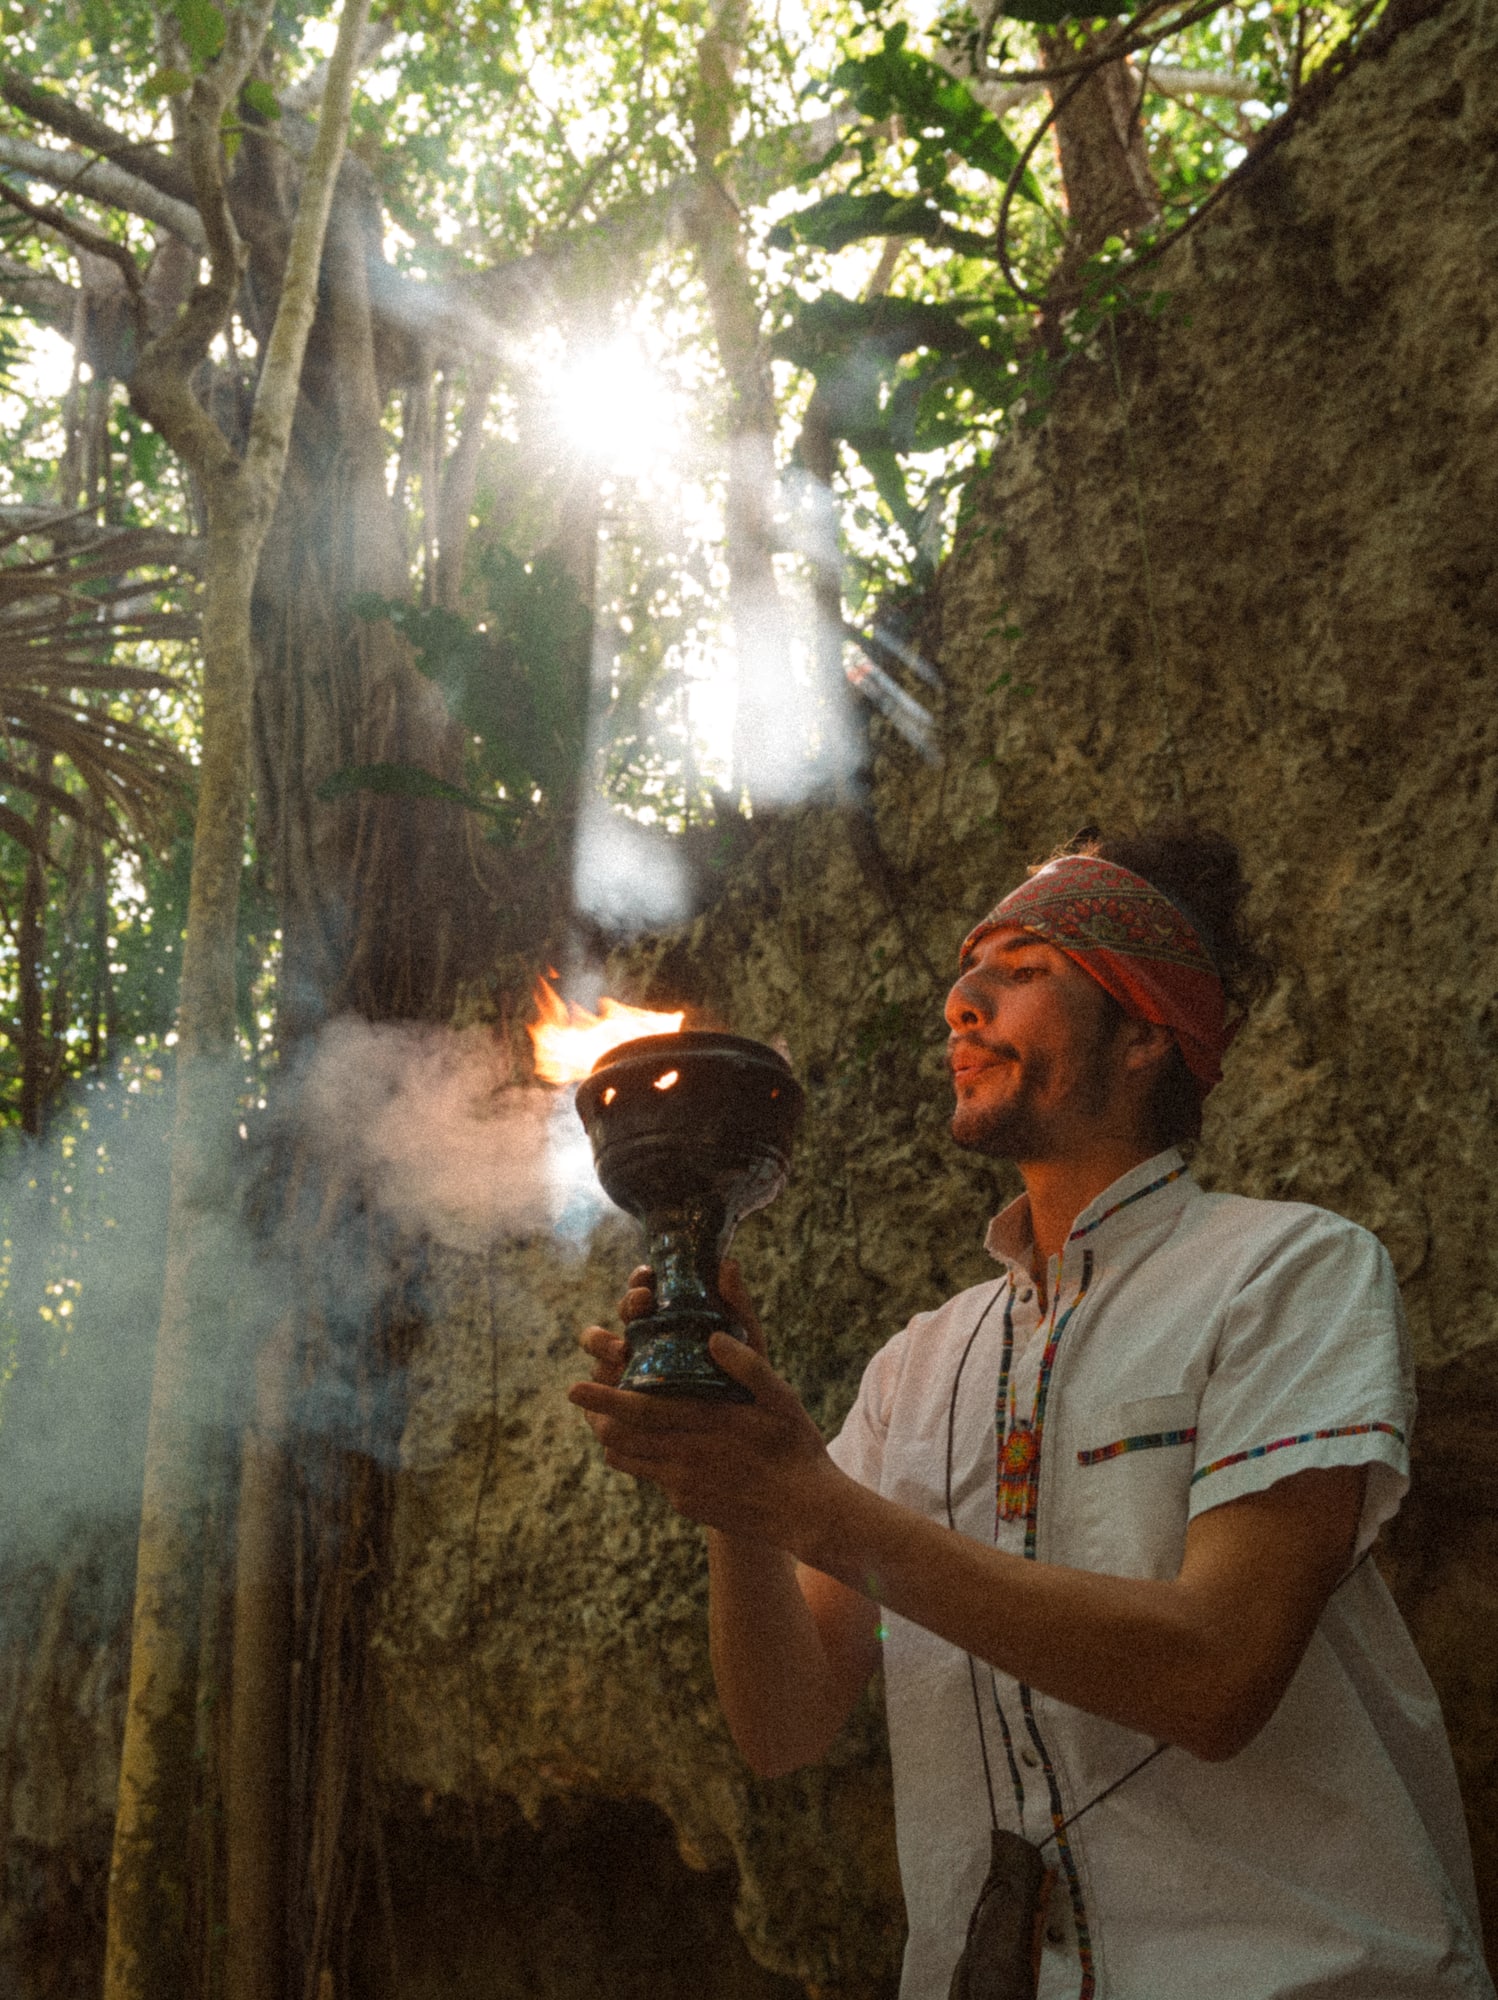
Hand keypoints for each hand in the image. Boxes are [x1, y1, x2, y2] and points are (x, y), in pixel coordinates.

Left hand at [570, 1262, 838, 1554]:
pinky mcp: (687, 1505)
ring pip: (629, 1461)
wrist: (806, 1513)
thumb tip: (712, 1338)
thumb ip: (747, 1366)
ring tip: (612, 1421)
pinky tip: (659, 1447)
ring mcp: (683, 1486)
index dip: (603, 1399)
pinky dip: (645, 1460)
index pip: (640, 1410)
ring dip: (616, 1440)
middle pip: (621, 1438)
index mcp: (706, 1423)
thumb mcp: (781, 1398)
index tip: (573, 1387)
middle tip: (583, 1398)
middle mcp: (686, 1456)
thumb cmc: (796, 1447)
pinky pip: (653, 1478)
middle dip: (597, 1417)